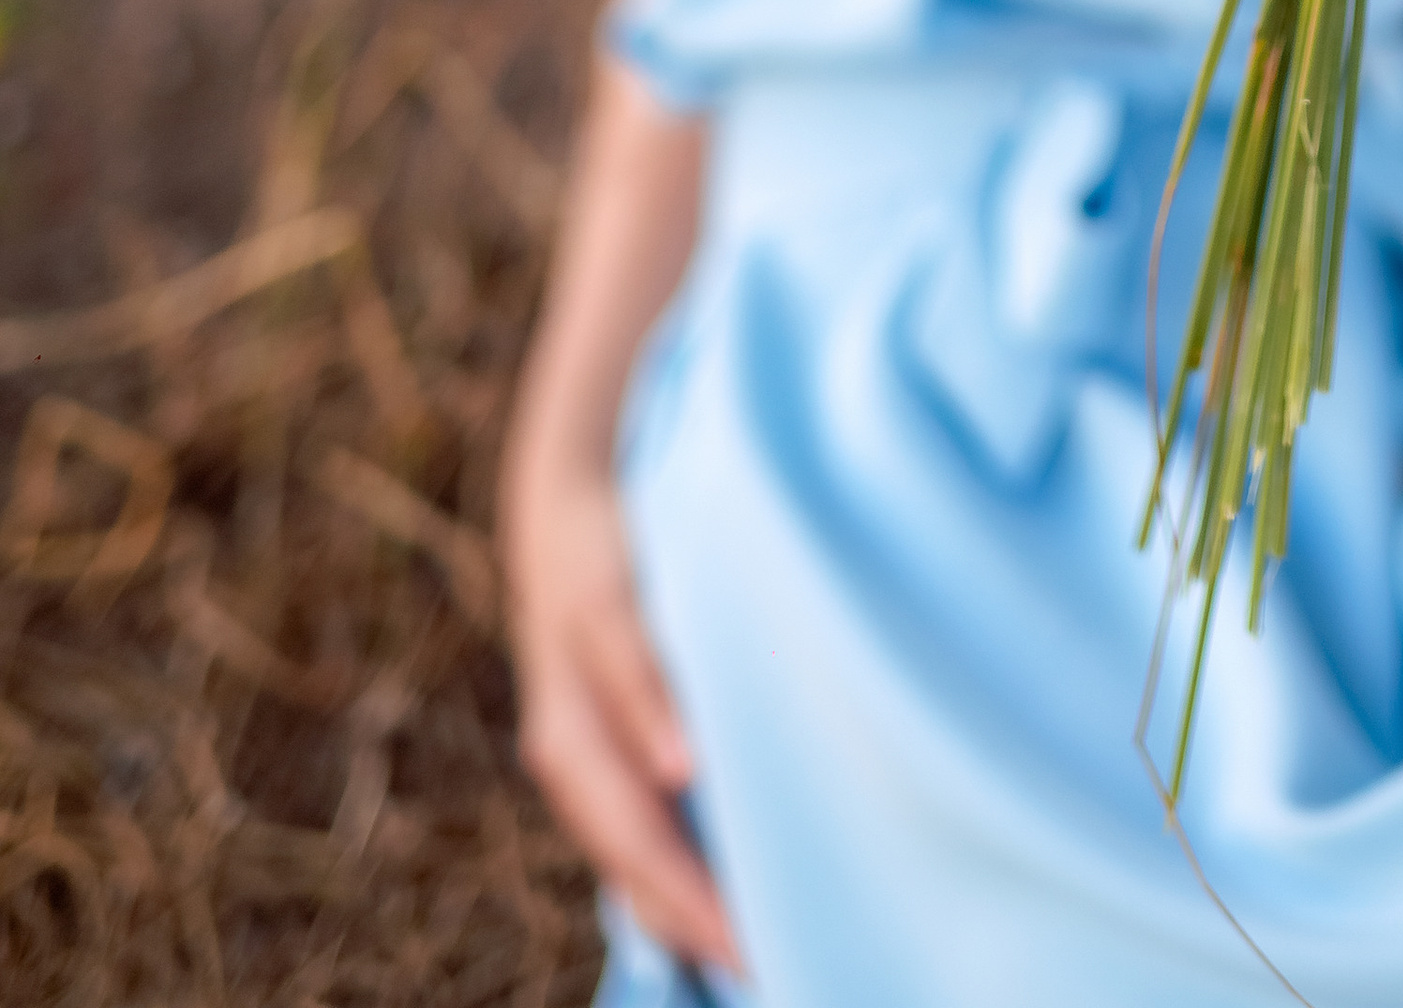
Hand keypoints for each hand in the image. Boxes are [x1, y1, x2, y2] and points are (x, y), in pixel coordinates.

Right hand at [503, 441, 743, 980]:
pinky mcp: (602, 756)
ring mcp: (584, 767)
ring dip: (689, 913)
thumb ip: (642, 679)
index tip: (758, 949)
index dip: (698, 906)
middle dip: (701, 929)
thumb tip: (680, 774)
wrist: (561, 504)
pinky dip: (677, 875)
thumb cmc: (600, 545)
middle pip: (638, 874)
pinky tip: (725, 897)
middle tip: (778, 970)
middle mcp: (573, 770)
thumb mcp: (612, 598)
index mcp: (571, 743)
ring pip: (635, 865)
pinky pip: (637, 837)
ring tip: (763, 953)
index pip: (642, 850)